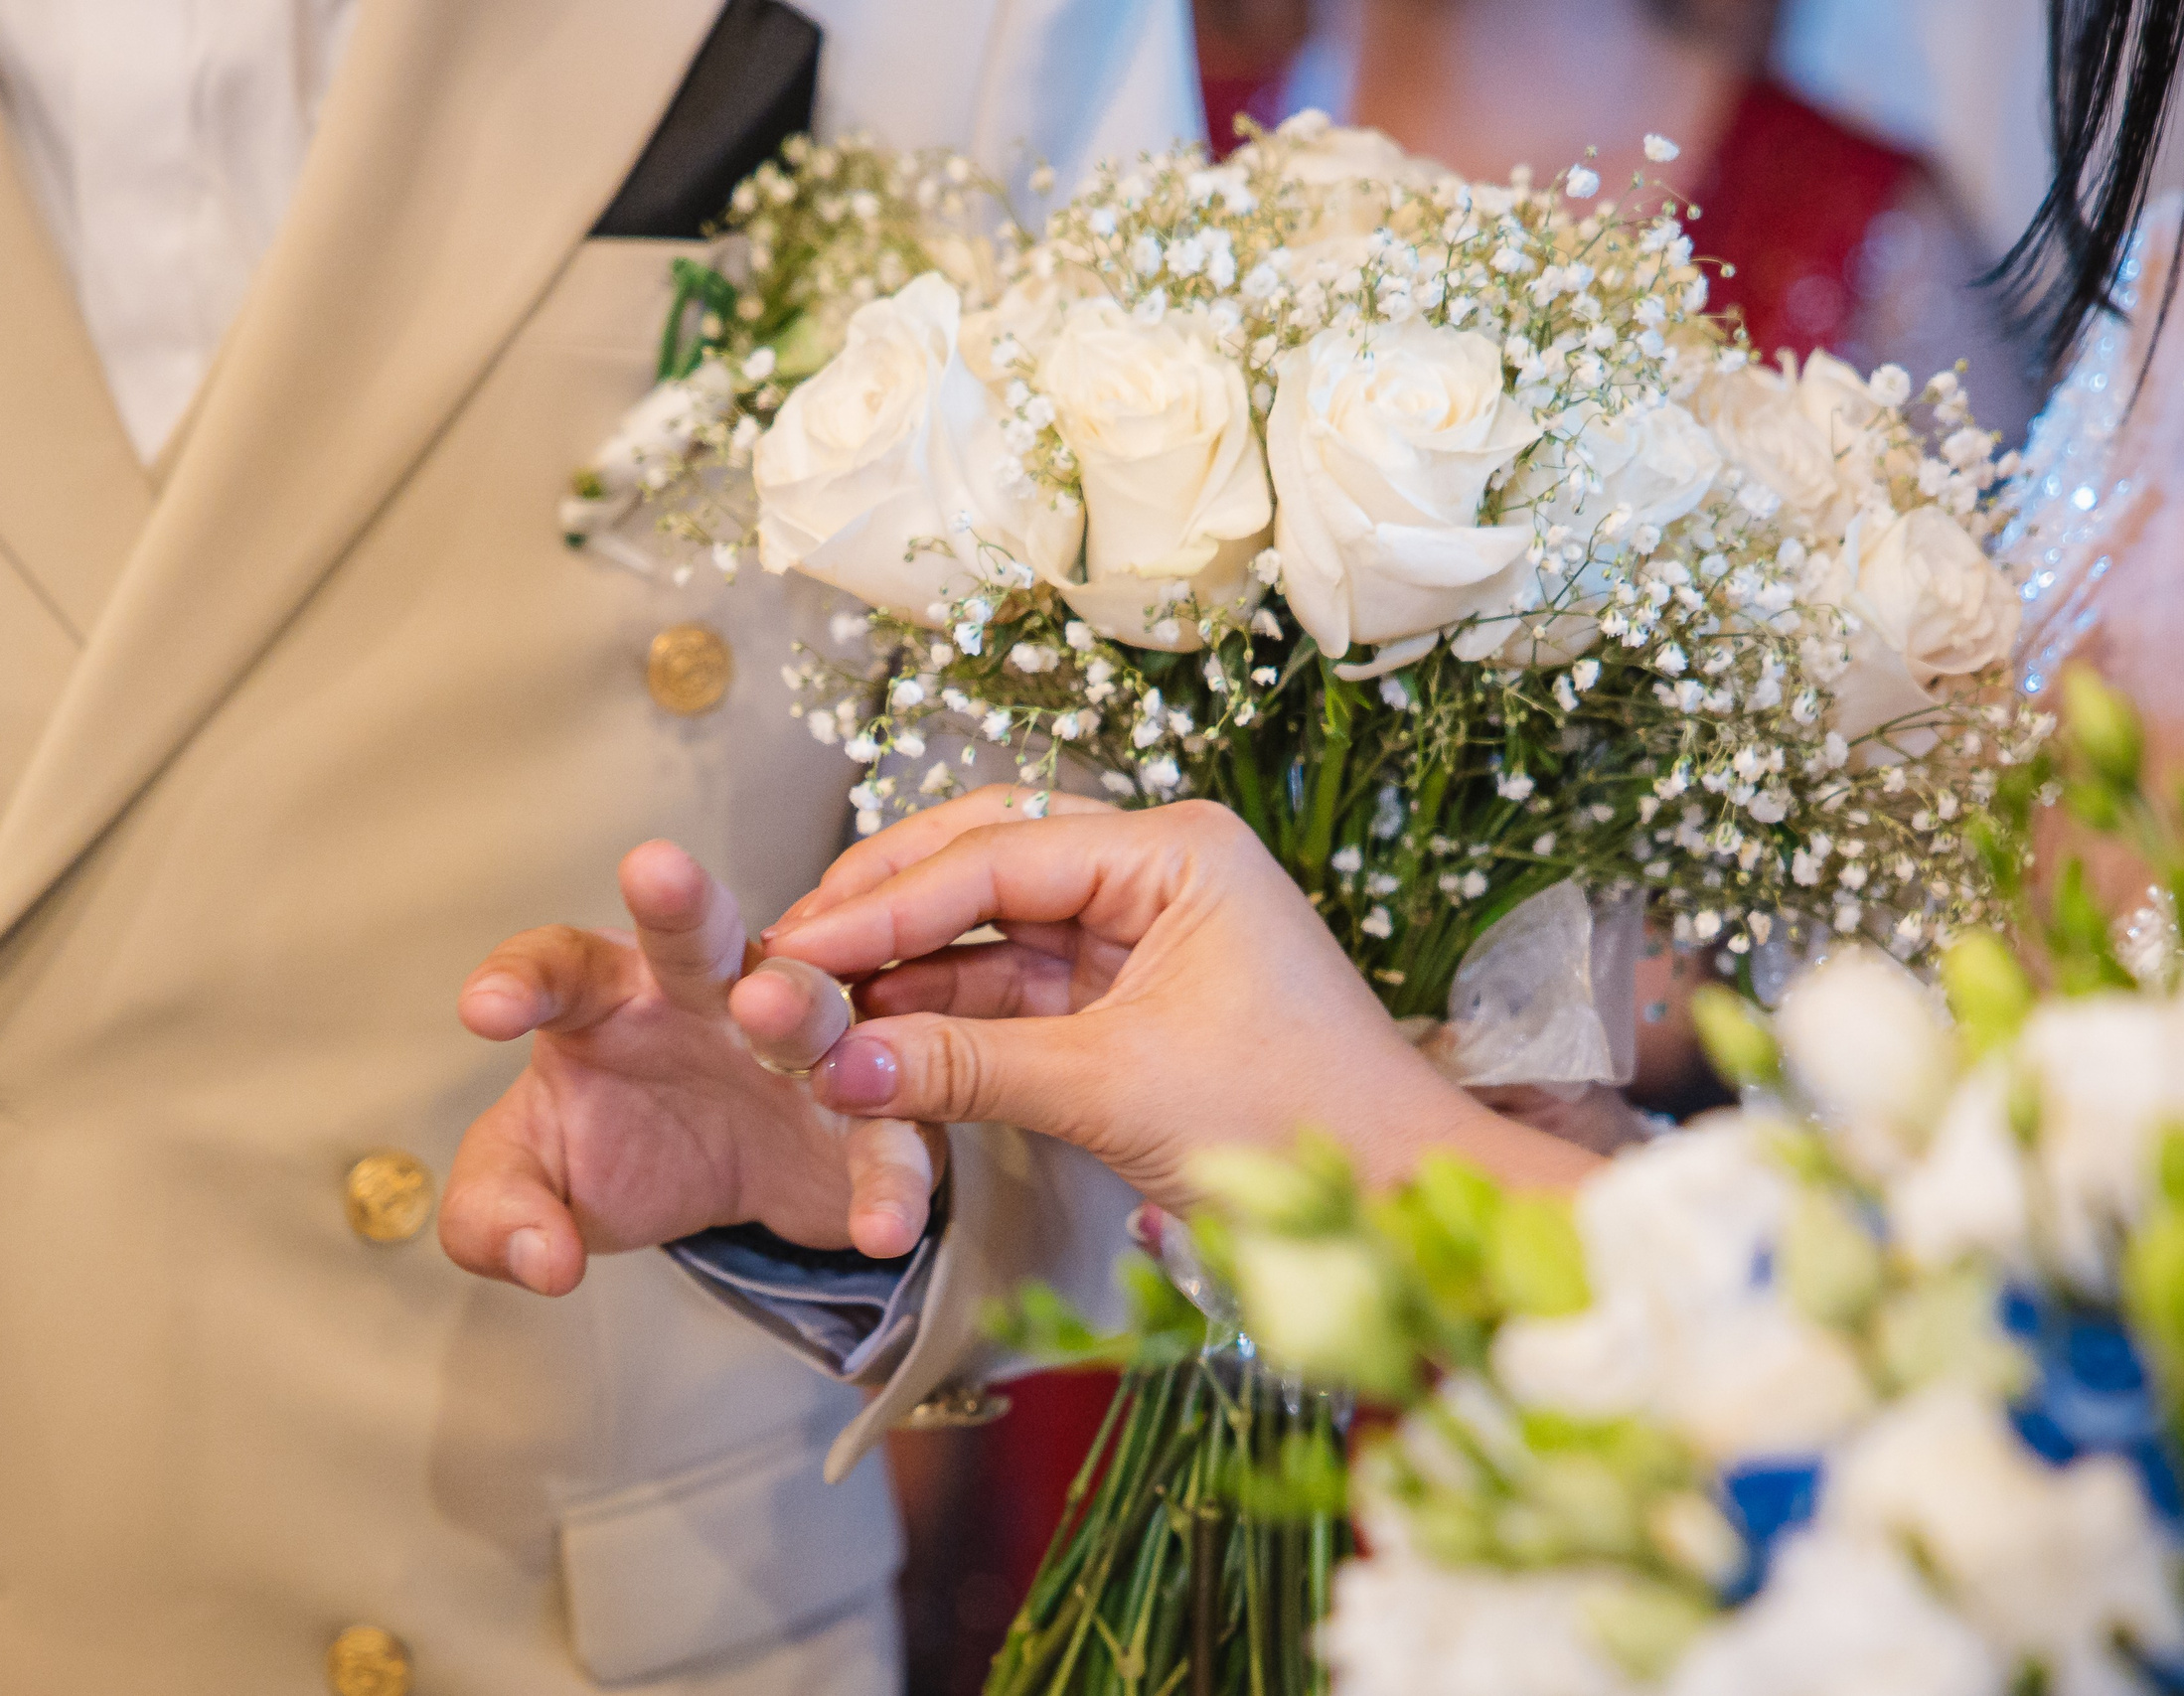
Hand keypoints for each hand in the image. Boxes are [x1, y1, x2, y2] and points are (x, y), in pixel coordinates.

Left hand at [438, 840, 944, 1294]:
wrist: (740, 1180)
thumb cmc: (619, 1142)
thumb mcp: (535, 1178)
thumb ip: (497, 1214)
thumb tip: (541, 1260)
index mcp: (610, 991)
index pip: (559, 965)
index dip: (522, 977)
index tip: (486, 1010)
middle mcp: (709, 995)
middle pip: (693, 934)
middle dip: (679, 902)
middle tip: (656, 872)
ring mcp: (801, 1044)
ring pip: (809, 1004)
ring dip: (796, 1000)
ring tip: (767, 1008)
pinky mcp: (871, 1115)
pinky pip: (887, 1141)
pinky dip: (890, 1181)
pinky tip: (883, 1227)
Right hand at [761, 789, 1600, 1210]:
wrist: (1396, 1207)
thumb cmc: (1297, 1129)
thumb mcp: (1114, 1089)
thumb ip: (968, 1067)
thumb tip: (842, 1064)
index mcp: (1175, 852)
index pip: (997, 855)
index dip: (884, 904)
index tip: (796, 948)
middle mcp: (1153, 873)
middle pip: (981, 868)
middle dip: (882, 916)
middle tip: (788, 960)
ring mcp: (1136, 937)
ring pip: (986, 935)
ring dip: (902, 975)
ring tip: (810, 1012)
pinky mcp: (1123, 1004)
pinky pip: (1010, 996)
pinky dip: (943, 1023)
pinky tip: (871, 1045)